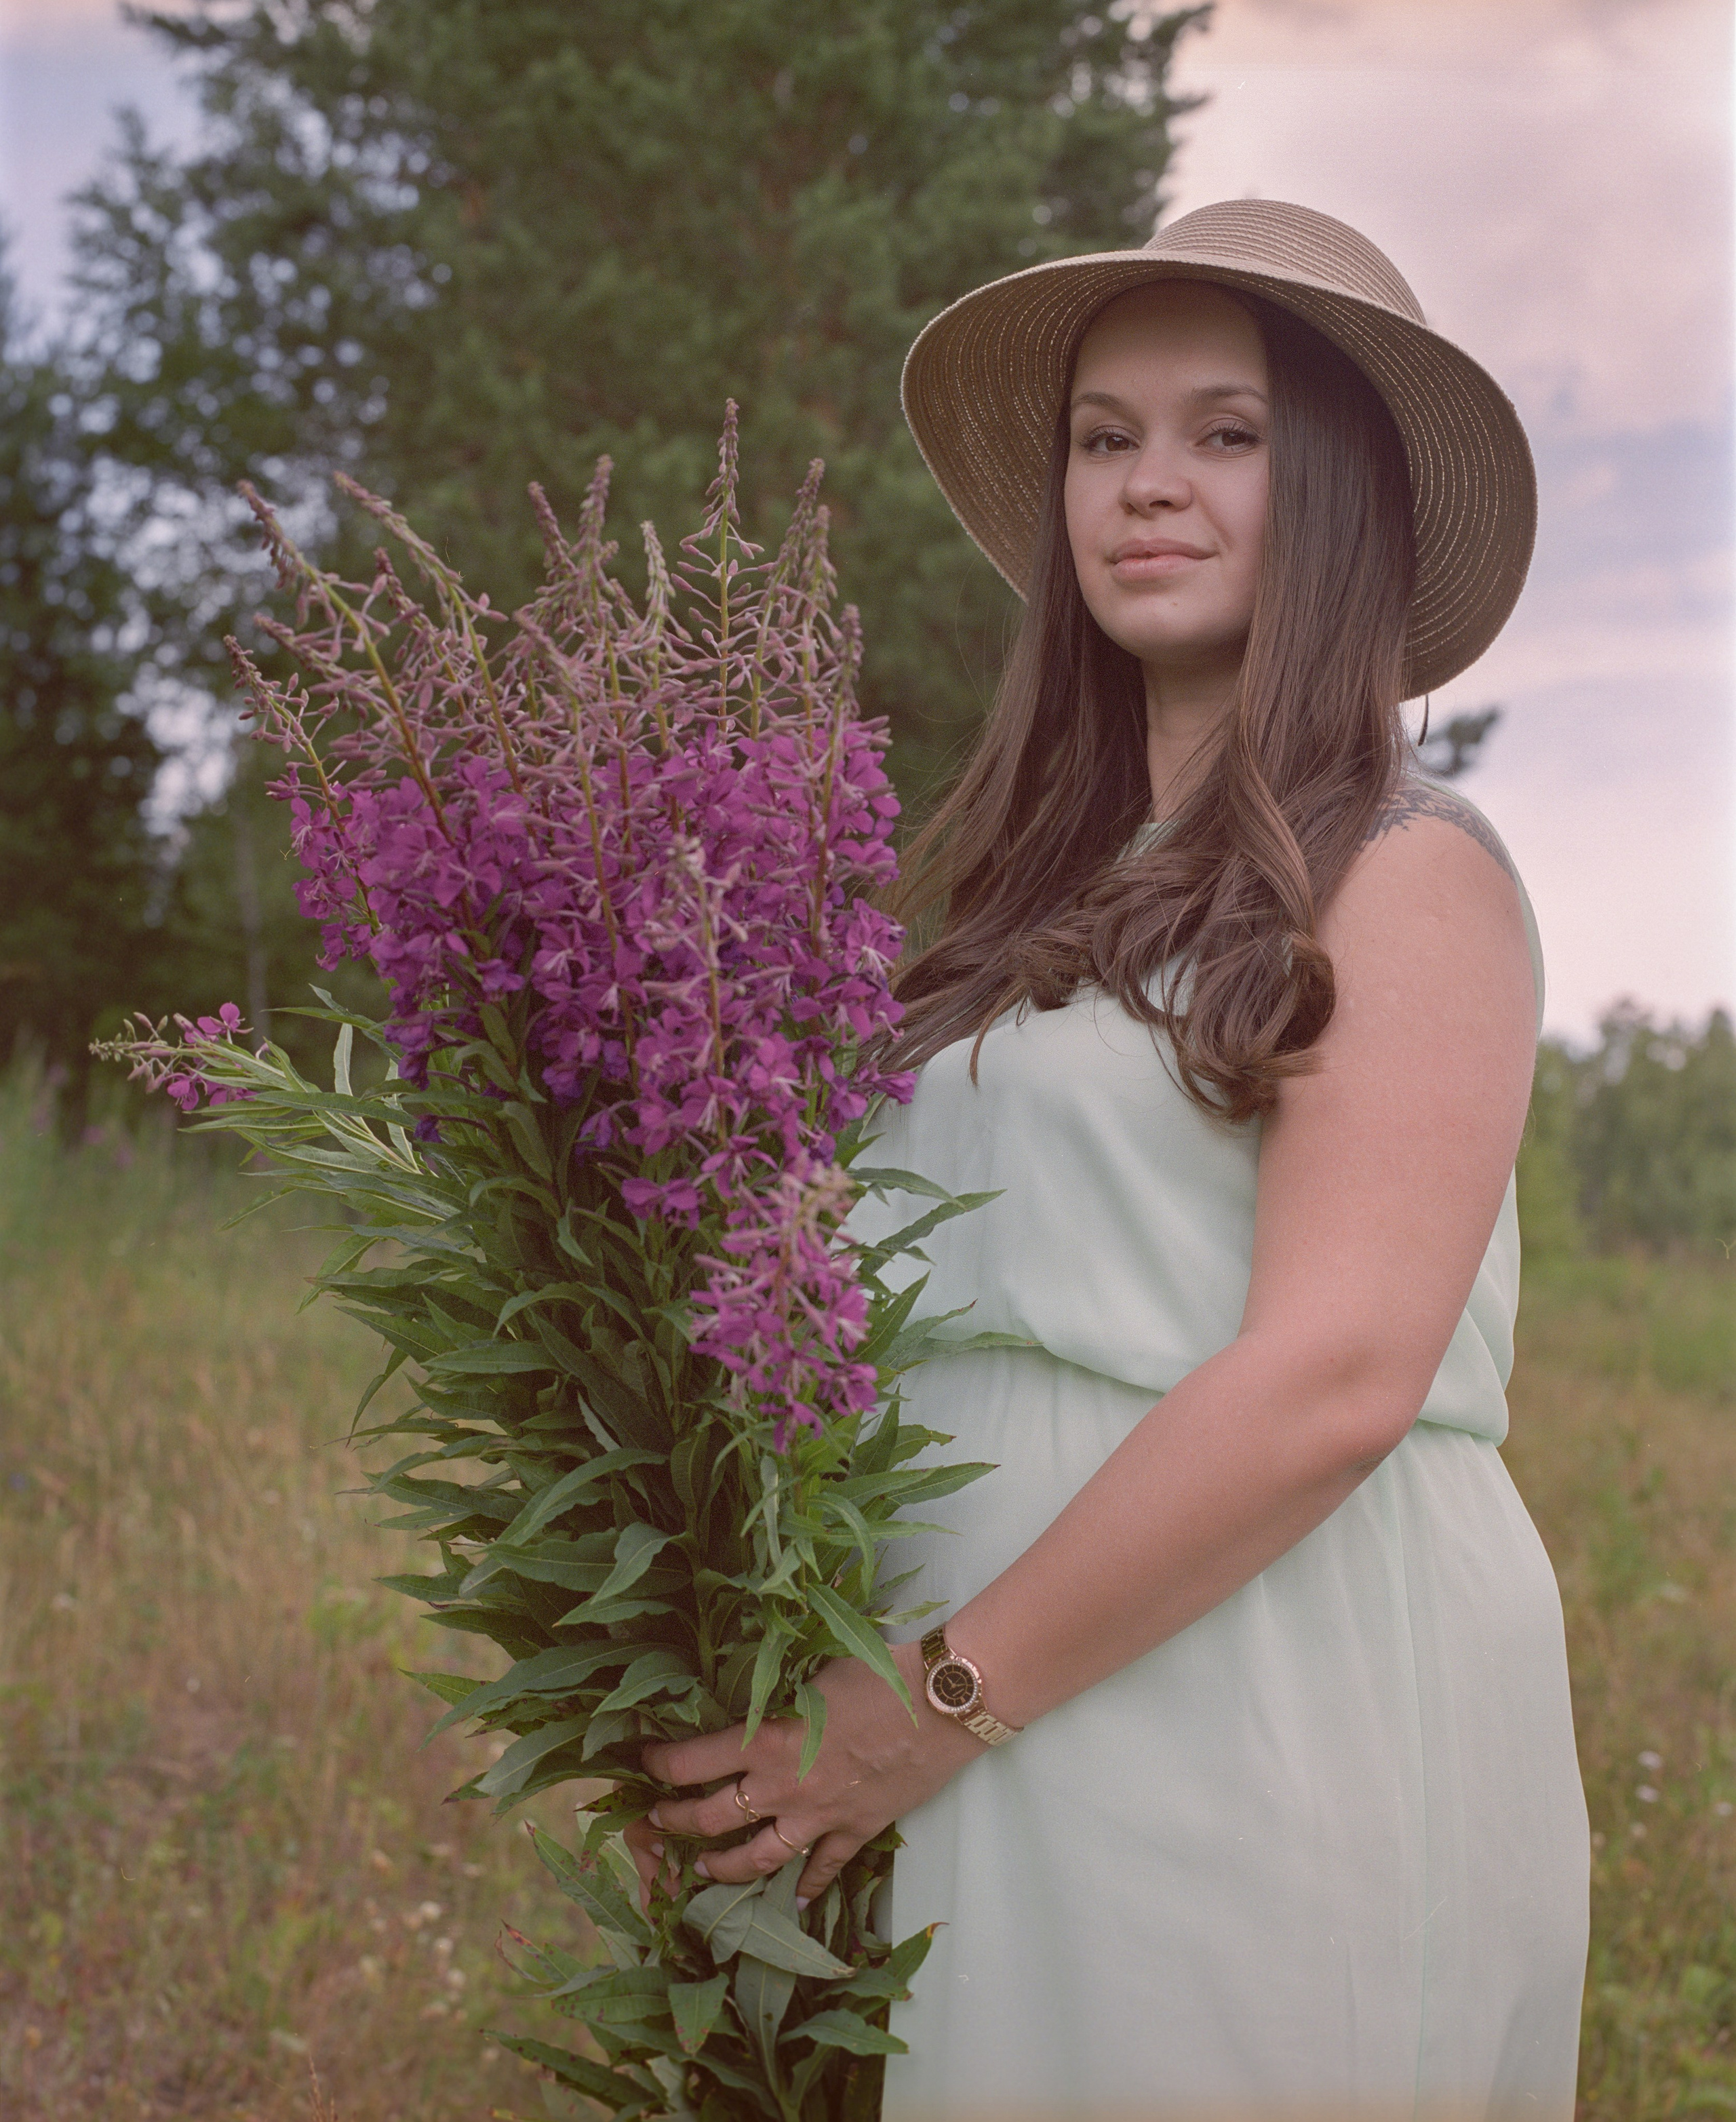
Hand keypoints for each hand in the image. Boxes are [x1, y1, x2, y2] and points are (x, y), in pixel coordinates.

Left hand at [623, 1641, 984, 1909]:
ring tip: (705, 1870)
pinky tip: (797, 1900)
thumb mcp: (813, 1669)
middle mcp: (783, 1787)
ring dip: (724, 1868)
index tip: (642, 1763)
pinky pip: (824, 1868)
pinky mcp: (856, 1831)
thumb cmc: (878, 1671)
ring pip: (757, 1858)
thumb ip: (776, 1687)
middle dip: (675, 1823)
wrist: (942, 1703)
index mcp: (766, 1740)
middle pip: (711, 1818)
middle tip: (657, 1823)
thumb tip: (750, 1682)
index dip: (659, 1766)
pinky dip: (808, 1885)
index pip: (692, 1762)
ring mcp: (819, 1817)